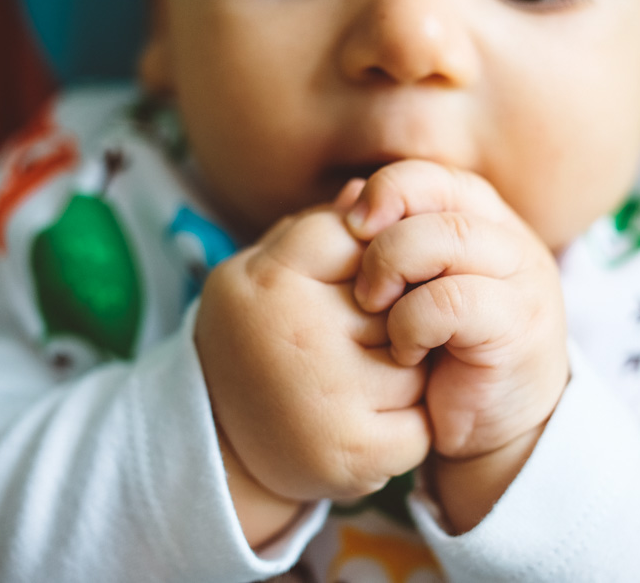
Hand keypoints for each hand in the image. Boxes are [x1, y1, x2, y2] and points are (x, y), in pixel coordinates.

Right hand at [195, 184, 430, 545]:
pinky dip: (408, 425)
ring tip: (358, 386)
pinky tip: (368, 423)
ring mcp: (328, 395)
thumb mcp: (260, 275)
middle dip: (392, 319)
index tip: (357, 289)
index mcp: (269, 280)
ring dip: (405, 373)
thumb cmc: (254, 343)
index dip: (369, 262)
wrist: (215, 449)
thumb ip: (314, 230)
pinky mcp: (357, 450)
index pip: (357, 236)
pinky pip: (424, 420)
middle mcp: (297, 332)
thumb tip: (369, 189)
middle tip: (353, 345)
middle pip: (398, 298)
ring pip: (418, 360)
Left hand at [346, 161, 569, 531]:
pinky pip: (454, 301)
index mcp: (481, 218)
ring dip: (394, 274)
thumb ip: (385, 240)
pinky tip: (404, 351)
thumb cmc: (440, 351)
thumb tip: (346, 195)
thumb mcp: (408, 287)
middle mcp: (507, 239)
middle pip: (437, 199)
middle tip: (360, 287)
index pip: (430, 176)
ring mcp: (521, 279)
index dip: (385, 191)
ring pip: (447, 239)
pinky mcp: (518, 326)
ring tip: (375, 315)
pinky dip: (413, 322)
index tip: (348, 227)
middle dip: (382, 239)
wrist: (490, 428)